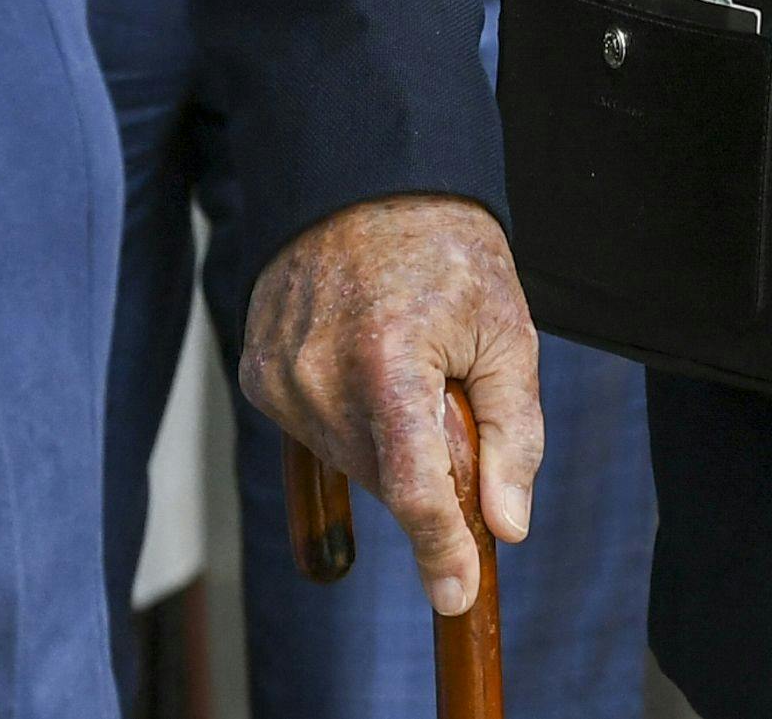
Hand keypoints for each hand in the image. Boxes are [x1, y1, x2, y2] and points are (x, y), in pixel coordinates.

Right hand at [239, 195, 542, 615]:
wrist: (369, 176)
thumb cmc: (450, 252)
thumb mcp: (507, 332)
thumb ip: (514, 435)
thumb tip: (507, 527)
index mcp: (389, 361)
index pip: (413, 489)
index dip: (440, 549)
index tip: (458, 595)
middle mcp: (320, 374)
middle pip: (385, 480)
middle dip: (429, 469)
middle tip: (453, 402)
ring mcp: (279, 374)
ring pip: (349, 462)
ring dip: (388, 444)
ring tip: (407, 362)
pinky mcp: (257, 371)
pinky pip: (314, 431)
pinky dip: (350, 419)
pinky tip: (367, 361)